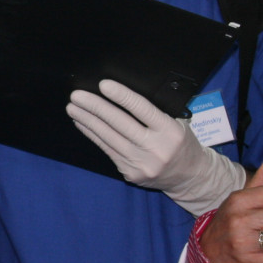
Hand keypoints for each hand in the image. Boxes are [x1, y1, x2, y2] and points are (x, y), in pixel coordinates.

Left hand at [68, 79, 245, 214]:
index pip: (143, 110)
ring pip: (109, 138)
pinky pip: (107, 150)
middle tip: (77, 96)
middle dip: (95, 108)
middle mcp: (155, 148)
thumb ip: (155, 112)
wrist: (189, 176)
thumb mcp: (178, 123)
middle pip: (120, 124)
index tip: (104, 85)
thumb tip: (121, 95)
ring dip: (87, 121)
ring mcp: (141, 163)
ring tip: (73, 108)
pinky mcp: (130, 173)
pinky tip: (82, 124)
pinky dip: (93, 135)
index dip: (122, 96)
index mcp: (170, 131)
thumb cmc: (181, 143)